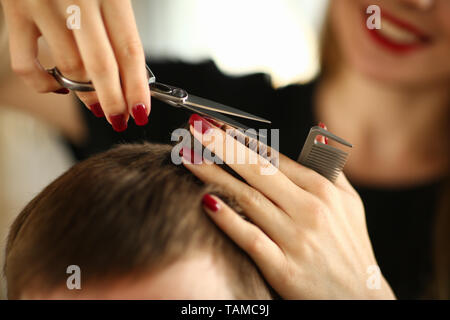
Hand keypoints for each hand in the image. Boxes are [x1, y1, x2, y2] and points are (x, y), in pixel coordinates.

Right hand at [1, 0, 149, 130]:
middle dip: (113, 100)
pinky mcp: (12, 11)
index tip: (142, 110)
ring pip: (68, 68)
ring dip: (85, 94)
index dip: (137, 86)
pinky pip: (25, 64)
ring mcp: (41, 5)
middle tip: (120, 119)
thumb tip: (132, 70)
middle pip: (100, 66)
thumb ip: (118, 20)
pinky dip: (43, 84)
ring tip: (96, 103)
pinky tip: (57, 86)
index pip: (129, 49)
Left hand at [182, 114, 395, 298]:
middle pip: (256, 169)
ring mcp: (296, 238)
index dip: (240, 137)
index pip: (273, 156)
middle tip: (193, 126)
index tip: (214, 122)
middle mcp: (309, 209)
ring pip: (248, 198)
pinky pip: (250, 238)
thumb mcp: (351, 202)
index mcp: (321, 189)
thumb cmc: (350, 245)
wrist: (360, 299)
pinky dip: (228, 220)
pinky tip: (206, 202)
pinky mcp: (285, 268)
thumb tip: (321, 129)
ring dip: (214, 175)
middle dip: (221, 144)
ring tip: (187, 156)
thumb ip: (332, 165)